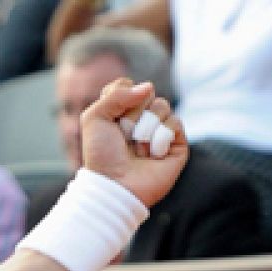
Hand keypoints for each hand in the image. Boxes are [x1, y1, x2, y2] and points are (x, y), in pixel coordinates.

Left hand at [80, 78, 186, 208]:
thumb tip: (148, 87)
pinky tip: (151, 156)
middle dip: (130, 115)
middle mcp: (141, 118)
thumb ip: (115, 93)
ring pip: (161, 105)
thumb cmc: (102, 156)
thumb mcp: (94, 118)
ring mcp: (160, 129)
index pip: (126, 85)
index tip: (109, 120)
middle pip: (146, 92)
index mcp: (120, 112)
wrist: (115, 185)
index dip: (117, 99)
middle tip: (123, 138)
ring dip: (144, 129)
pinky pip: (174, 123)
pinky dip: (158, 139)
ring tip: (137, 149)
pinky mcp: (176, 142)